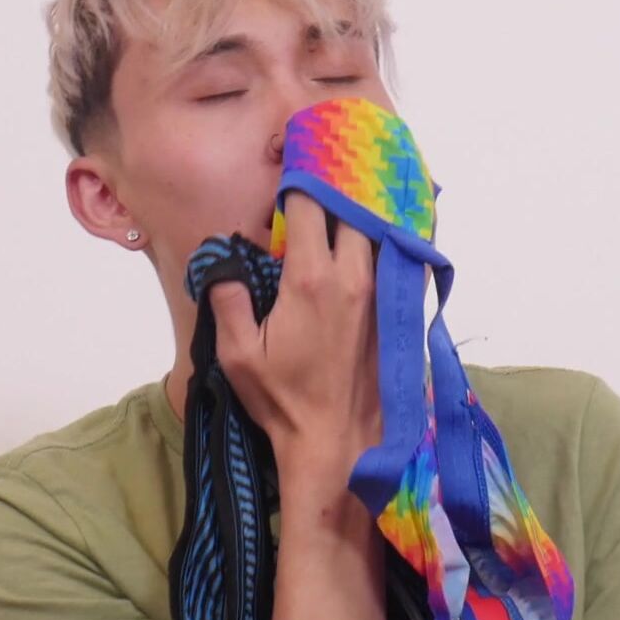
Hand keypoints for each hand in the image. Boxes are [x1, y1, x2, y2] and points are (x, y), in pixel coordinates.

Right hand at [207, 189, 382, 481]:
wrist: (338, 443)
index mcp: (310, 280)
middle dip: (335, 189)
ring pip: (378, 229)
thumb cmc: (285, 401)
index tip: (289, 176)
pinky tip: (381, 231)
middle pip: (351, 208)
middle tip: (321, 179)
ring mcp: (380, 293)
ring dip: (362, 211)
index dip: (298, 185)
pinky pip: (397, 259)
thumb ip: (227, 300)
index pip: (308, 207)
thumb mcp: (238, 354)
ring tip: (349, 196)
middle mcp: (353, 277)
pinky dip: (388, 239)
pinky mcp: (396, 312)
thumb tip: (221, 262)